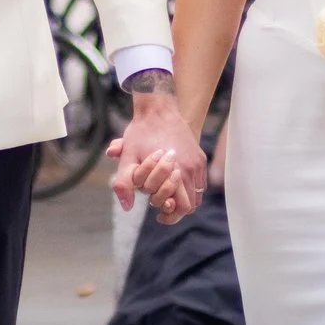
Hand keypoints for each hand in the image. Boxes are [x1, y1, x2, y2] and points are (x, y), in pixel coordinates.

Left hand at [107, 91, 205, 223]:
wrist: (158, 109)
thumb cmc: (141, 133)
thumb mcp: (128, 158)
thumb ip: (124, 184)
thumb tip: (127, 206)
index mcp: (176, 171)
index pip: (183, 207)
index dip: (171, 215)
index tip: (158, 215)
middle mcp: (191, 169)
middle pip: (192, 204)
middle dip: (176, 208)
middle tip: (161, 207)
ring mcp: (197, 163)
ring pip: (197, 194)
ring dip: (183, 198)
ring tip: (168, 195)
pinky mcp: (199, 157)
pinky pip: (199, 182)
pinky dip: (189, 187)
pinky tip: (174, 183)